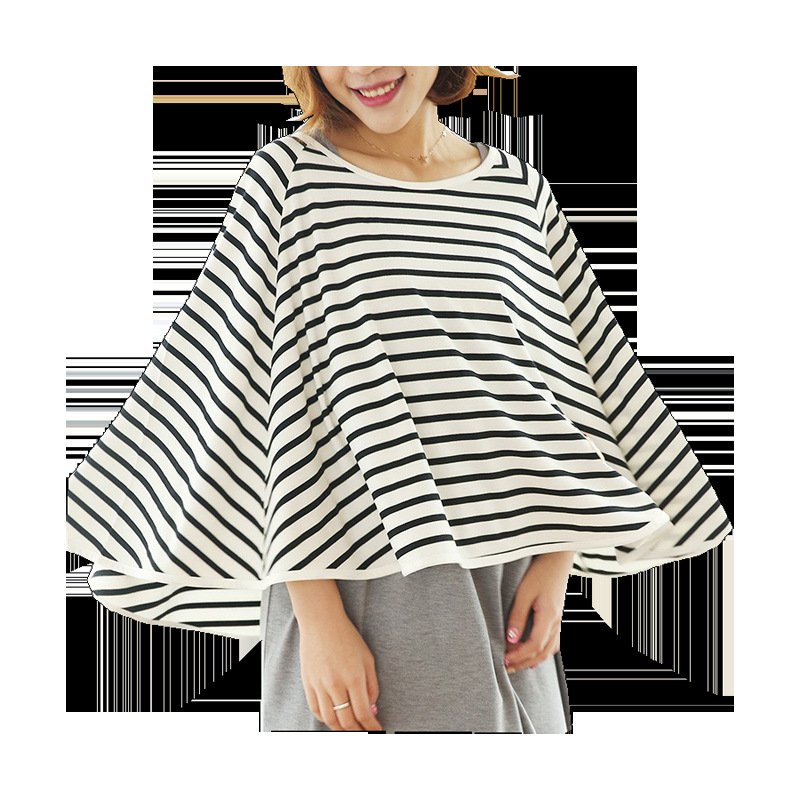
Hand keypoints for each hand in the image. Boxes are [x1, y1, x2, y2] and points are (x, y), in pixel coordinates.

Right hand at [298, 611, 382, 730]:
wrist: (321, 622)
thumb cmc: (347, 638)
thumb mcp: (367, 658)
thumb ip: (372, 685)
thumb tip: (372, 709)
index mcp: (354, 677)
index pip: (363, 713)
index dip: (371, 726)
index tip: (377, 731)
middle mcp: (336, 684)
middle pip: (346, 721)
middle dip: (358, 731)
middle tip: (365, 733)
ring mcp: (319, 685)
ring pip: (330, 720)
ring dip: (341, 730)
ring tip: (350, 730)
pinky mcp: (308, 684)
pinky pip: (316, 710)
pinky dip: (325, 720)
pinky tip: (334, 720)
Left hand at [503, 550, 572, 672]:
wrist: (557, 558)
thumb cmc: (539, 572)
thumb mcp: (524, 592)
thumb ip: (517, 616)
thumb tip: (510, 640)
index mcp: (549, 615)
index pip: (534, 645)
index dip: (519, 655)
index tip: (504, 659)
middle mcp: (557, 621)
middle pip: (542, 651)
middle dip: (524, 661)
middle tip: (506, 667)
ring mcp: (560, 620)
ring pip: (550, 649)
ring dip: (533, 659)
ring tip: (517, 664)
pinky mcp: (558, 616)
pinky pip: (554, 641)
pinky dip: (543, 651)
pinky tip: (534, 653)